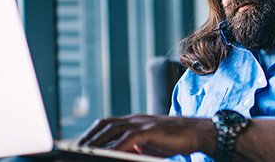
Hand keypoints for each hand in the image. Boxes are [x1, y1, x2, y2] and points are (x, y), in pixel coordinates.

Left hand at [77, 114, 216, 156]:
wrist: (198, 132)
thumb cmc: (174, 140)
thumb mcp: (148, 144)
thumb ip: (132, 147)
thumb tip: (118, 154)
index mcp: (133, 122)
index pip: (106, 124)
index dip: (91, 133)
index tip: (79, 145)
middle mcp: (135, 119)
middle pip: (105, 124)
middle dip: (89, 137)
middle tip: (76, 149)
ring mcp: (143, 123)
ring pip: (113, 129)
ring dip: (97, 141)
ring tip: (86, 151)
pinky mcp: (152, 130)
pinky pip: (129, 138)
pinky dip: (117, 146)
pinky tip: (109, 155)